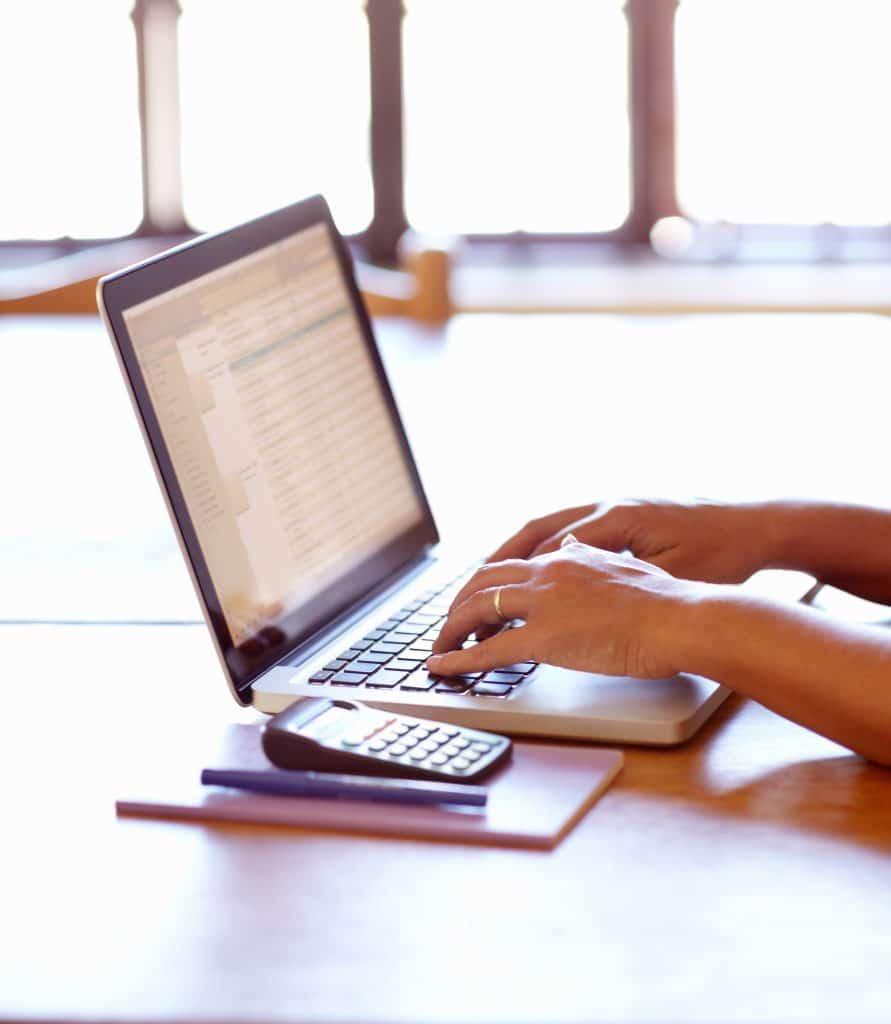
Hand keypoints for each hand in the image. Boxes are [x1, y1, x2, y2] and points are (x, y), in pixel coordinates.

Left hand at [427, 540, 700, 679]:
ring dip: (451, 628)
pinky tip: (443, 666)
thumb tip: (575, 545)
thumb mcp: (626, 566)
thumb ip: (594, 558)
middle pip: (484, 580)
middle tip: (449, 622)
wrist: (682, 619)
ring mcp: (544, 603)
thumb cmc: (667, 602)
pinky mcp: (544, 637)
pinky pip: (487, 649)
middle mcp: (549, 572)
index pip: (514, 565)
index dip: (490, 584)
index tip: (478, 599)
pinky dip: (458, 658)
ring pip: (477, 609)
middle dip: (459, 602)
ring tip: (439, 646)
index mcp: (569, 556)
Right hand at [488, 498, 774, 584]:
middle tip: (467, 593)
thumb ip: (625, 586)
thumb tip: (581, 600)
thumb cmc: (724, 552)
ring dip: (512, 551)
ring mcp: (613, 507)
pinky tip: (530, 568)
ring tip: (483, 579)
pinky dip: (539, 546)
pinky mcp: (622, 515)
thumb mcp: (675, 576)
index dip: (514, 580)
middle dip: (497, 562)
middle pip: (535, 531)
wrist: (758, 524)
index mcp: (619, 519)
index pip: (550, 550)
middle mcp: (608, 507)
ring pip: (546, 526)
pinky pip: (566, 528)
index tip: (488, 607)